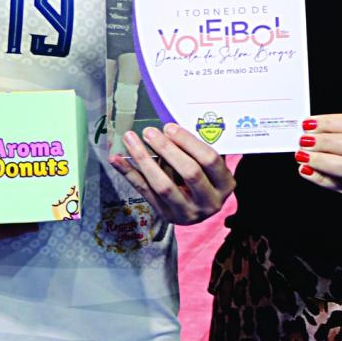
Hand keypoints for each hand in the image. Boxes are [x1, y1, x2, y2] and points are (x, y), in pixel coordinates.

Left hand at [110, 124, 234, 224]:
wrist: (200, 209)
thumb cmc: (205, 176)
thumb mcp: (211, 165)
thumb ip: (198, 148)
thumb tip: (172, 125)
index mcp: (225, 184)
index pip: (209, 160)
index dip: (189, 141)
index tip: (170, 127)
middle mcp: (209, 202)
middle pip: (189, 172)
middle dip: (167, 149)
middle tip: (149, 131)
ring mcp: (187, 212)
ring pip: (163, 184)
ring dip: (144, 159)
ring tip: (130, 139)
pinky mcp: (166, 215)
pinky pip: (145, 192)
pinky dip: (129, 173)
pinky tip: (116, 159)